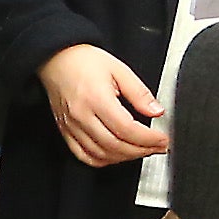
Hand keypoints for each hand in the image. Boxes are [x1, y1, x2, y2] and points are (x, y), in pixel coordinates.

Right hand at [37, 42, 166, 166]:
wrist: (56, 59)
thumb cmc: (84, 61)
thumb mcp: (119, 69)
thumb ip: (139, 93)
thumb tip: (156, 111)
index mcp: (97, 99)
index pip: (127, 129)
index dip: (149, 139)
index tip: (163, 139)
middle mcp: (82, 116)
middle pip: (116, 146)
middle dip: (142, 150)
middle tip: (157, 147)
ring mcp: (72, 126)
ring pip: (101, 155)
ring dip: (125, 157)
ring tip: (141, 150)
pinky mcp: (65, 131)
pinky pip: (84, 155)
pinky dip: (103, 160)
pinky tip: (116, 155)